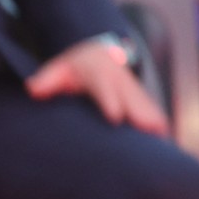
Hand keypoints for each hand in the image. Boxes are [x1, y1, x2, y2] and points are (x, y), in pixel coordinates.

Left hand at [27, 38, 166, 133]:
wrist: (98, 52)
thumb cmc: (75, 66)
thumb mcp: (58, 68)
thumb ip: (46, 79)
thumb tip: (33, 89)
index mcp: (100, 74)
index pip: (105, 89)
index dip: (111, 102)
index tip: (116, 117)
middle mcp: (120, 82)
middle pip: (134, 99)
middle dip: (142, 115)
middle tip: (152, 134)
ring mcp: (132, 89)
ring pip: (146, 105)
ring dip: (155, 122)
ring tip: (164, 145)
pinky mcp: (139, 98)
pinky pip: (151, 111)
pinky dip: (159, 125)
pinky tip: (165, 143)